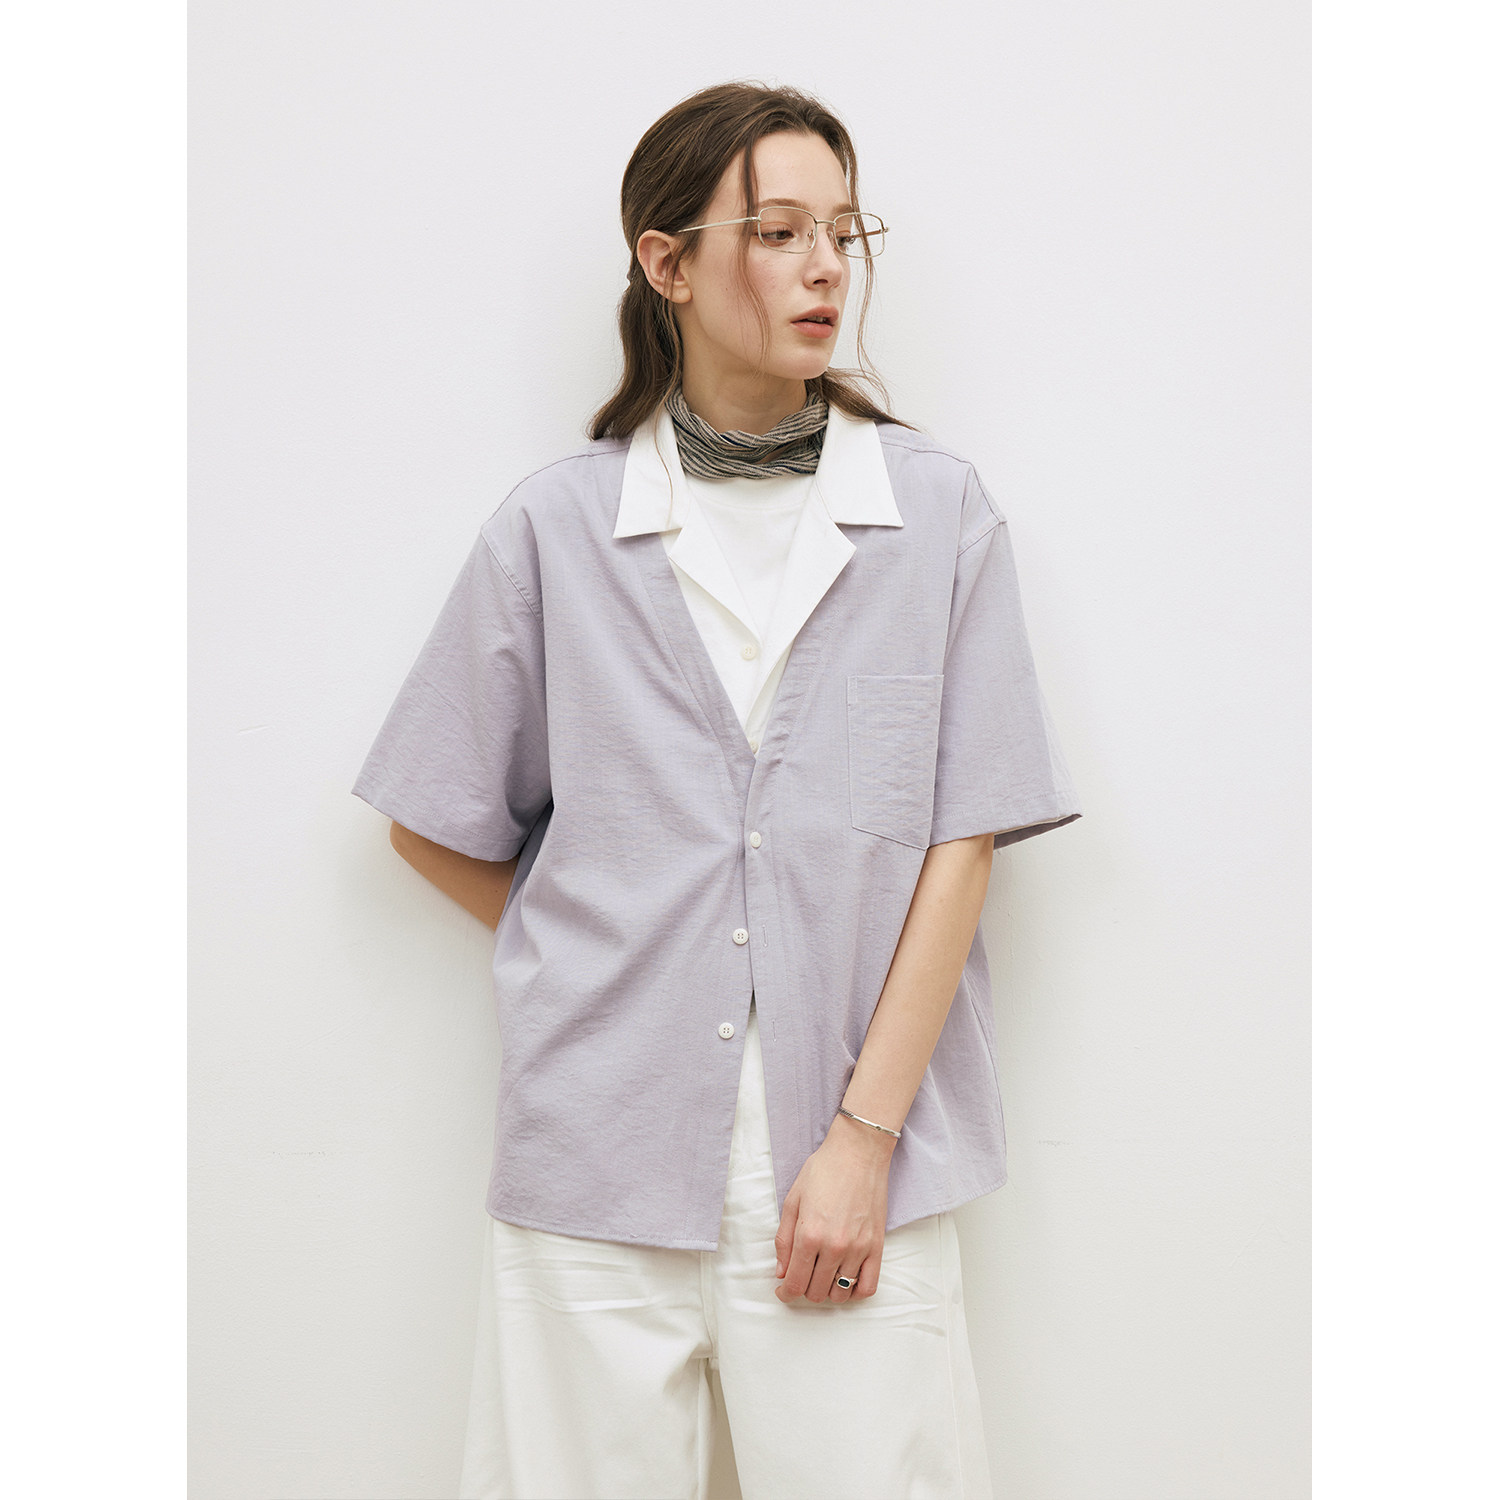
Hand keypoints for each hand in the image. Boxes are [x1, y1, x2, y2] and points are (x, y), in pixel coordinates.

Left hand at [773, 1113, 894, 1304]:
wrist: (858, 1152)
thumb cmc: (823, 1171)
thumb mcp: (792, 1200)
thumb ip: (784, 1240)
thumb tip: (781, 1273)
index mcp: (809, 1235)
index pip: (795, 1283)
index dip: (786, 1293)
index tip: (784, 1291)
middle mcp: (834, 1247)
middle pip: (816, 1292)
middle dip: (804, 1289)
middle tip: (802, 1275)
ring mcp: (858, 1248)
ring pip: (840, 1293)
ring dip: (828, 1290)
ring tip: (823, 1275)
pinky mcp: (877, 1246)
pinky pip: (868, 1287)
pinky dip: (855, 1291)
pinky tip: (846, 1281)